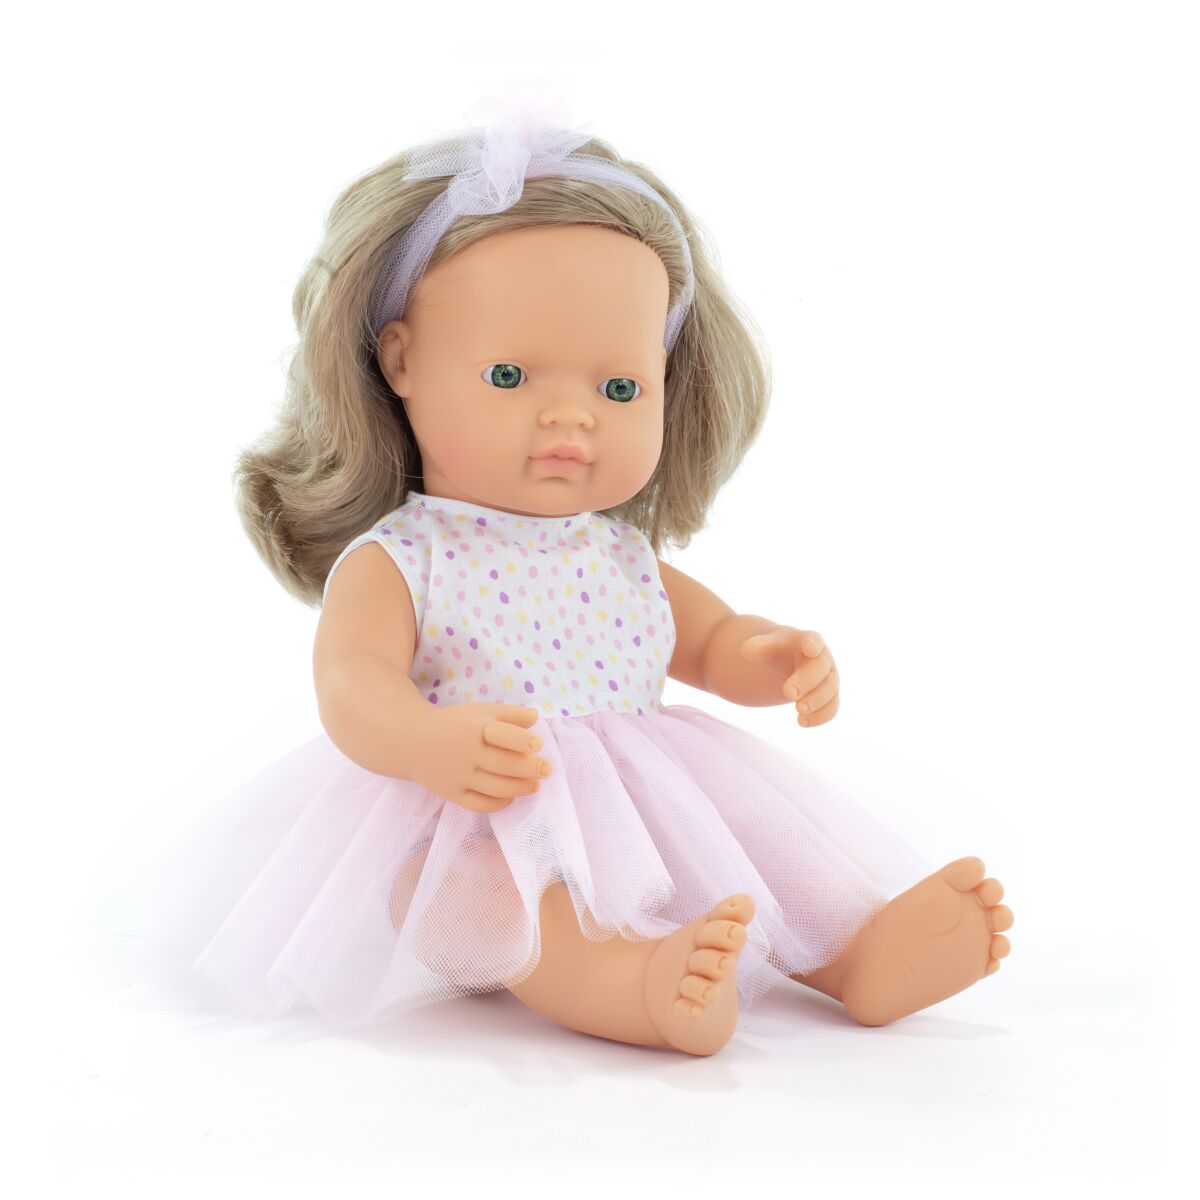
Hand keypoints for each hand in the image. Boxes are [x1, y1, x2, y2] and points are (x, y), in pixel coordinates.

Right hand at [408, 703, 552, 812]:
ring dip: (521, 788)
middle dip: (530, 769)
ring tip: (535, 784)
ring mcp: (459, 776)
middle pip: (504, 765)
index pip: (502, 734)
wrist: (412, 741)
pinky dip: (500, 803)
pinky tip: (513, 796)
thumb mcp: (479, 711)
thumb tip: (536, 718)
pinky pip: (481, 805)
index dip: (522, 740)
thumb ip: (509, 713)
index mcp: (474, 728)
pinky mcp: (453, 794)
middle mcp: (466, 753)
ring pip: (496, 788)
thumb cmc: (454, 724)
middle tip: (547, 769)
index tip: (538, 743)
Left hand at [740, 627, 839, 726]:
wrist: (790, 661)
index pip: (812, 639)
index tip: (809, 648)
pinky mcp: (830, 696)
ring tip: (798, 711)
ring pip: (829, 691)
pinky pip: (832, 708)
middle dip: (806, 682)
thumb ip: (758, 647)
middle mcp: (823, 658)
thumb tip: (746, 649)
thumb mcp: (767, 646)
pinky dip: (820, 717)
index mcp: (807, 641)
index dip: (811, 643)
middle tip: (789, 694)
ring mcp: (829, 677)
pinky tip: (802, 722)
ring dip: (815, 702)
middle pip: (820, 669)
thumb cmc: (779, 651)